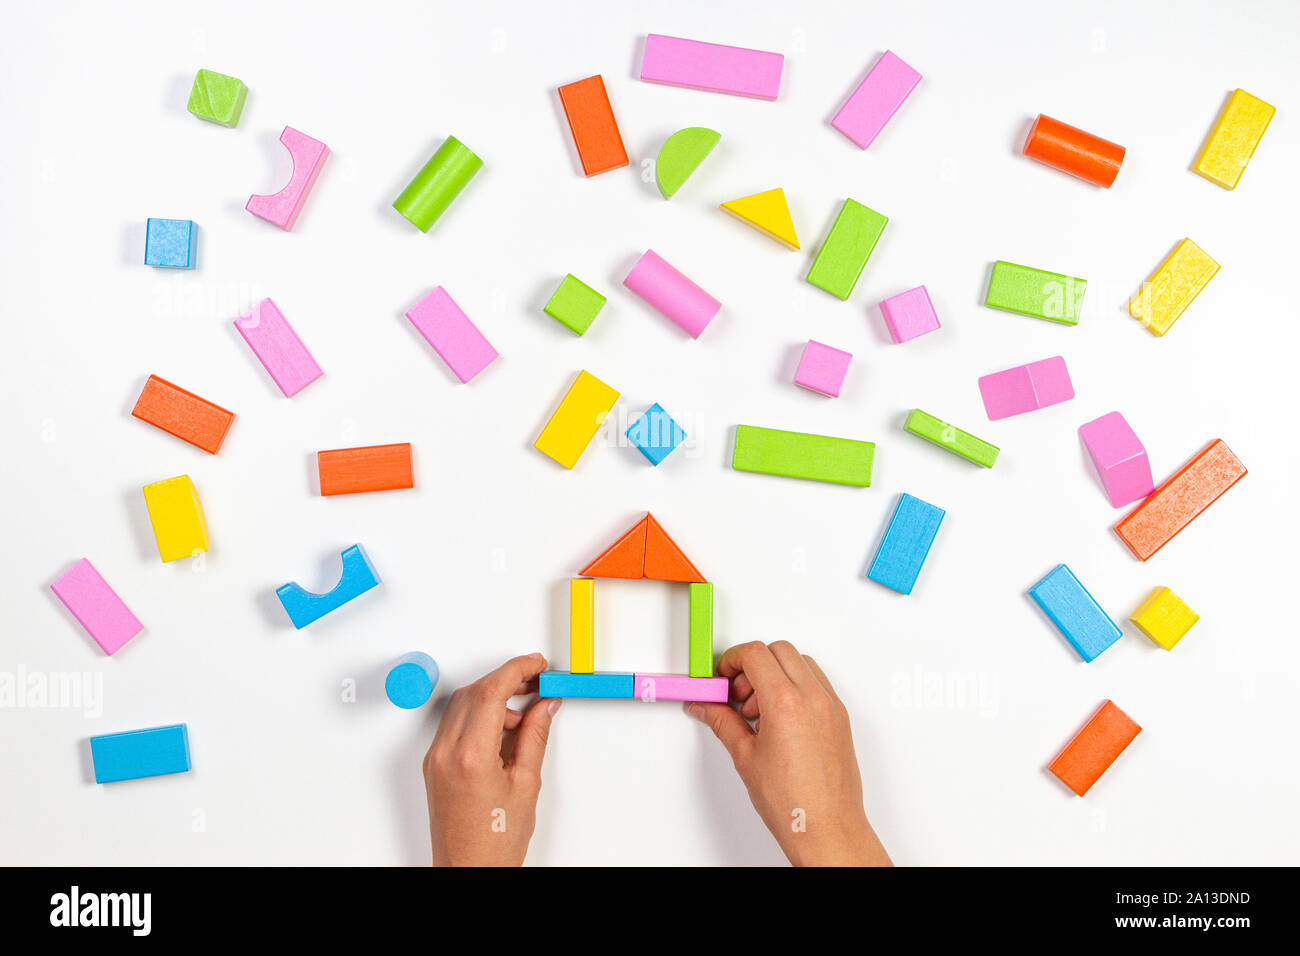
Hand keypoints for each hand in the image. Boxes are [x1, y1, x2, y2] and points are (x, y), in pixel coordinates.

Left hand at [423, 653, 559, 865]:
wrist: (468, 871)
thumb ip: (534, 737)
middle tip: (536, 683)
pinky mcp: (434, 765)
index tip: (536, 665)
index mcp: (470, 758)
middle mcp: (445, 754)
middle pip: (473, 693)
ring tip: (524, 717)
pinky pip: (455, 724)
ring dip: (493, 699)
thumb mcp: (526, 785)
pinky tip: (503, 730)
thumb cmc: (495, 842)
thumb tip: (543, 706)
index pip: (490, 693)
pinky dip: (479, 717)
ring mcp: (435, 758)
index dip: (516, 670)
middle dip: (506, 680)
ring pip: (462, 705)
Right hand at [688, 641, 890, 865]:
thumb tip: (708, 707)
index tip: (723, 677)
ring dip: (777, 673)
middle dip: (753, 664)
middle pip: (778, 650)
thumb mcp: (746, 757)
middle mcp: (813, 698)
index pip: (755, 654)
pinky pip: (817, 682)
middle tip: (738, 693)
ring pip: (801, 662)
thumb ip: (724, 723)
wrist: (827, 829)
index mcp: (786, 703)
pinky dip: (796, 686)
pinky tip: (780, 717)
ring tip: (759, 710)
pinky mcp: (840, 716)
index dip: (732, 660)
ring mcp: (831, 705)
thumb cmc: (792, 803)